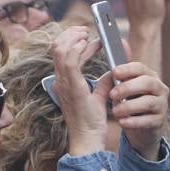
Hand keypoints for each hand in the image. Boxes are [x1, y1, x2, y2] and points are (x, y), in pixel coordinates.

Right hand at [51, 26, 111, 156]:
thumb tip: (113, 70)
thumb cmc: (91, 122)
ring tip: (89, 34)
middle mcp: (60, 81)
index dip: (72, 40)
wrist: (88, 140)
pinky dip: (80, 48)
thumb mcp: (98, 97)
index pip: (61, 54)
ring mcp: (64, 84)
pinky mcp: (72, 87)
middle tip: (86, 30)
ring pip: (60, 49)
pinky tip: (91, 44)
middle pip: (57, 47)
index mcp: (64, 82)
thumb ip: (103, 82)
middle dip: (71, 34)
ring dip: (75, 37)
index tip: (87, 36)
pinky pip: (69, 60)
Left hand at [109, 61, 168, 159]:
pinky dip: (134, 121)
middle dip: (128, 87)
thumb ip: (115, 83)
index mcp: (149, 76)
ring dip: (129, 106)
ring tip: (115, 111)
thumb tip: (108, 75)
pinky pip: (149, 120)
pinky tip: (122, 122)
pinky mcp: (160, 121)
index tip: (114, 73)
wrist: (140, 129)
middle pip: (147, 82)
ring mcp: (162, 104)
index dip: (127, 69)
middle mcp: (159, 88)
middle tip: (112, 94)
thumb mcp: (122, 93)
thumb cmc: (130, 105)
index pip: (140, 68)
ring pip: (149, 102)